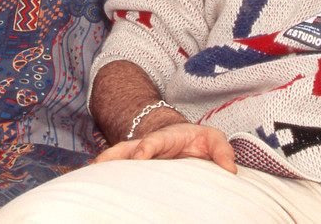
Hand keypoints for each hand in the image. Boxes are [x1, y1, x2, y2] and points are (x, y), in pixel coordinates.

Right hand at [94, 122, 235, 172]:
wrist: (186, 139)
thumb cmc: (199, 140)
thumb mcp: (213, 138)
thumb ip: (222, 151)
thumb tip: (230, 169)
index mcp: (166, 137)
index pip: (154, 141)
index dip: (147, 147)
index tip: (140, 156)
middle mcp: (148, 146)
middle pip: (127, 148)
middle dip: (114, 154)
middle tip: (99, 164)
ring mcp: (140, 155)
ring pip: (119, 158)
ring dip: (105, 164)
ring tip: (89, 175)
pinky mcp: (137, 166)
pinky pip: (120, 169)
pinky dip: (106, 174)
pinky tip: (92, 183)